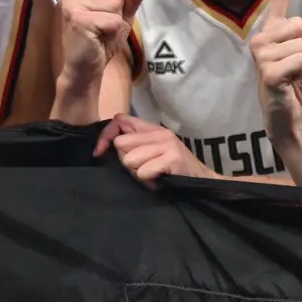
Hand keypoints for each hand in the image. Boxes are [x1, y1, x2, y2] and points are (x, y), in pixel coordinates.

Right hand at [59, 0, 147, 85]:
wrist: (85, 69)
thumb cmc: (101, 42)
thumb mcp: (121, 17)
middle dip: (118, 7)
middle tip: (103, 25)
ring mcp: (71, 2)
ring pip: (115, 1)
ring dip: (116, 21)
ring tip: (100, 33)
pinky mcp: (76, 17)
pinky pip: (112, 18)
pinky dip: (113, 32)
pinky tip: (98, 39)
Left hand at [93, 114, 219, 188]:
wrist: (202, 182)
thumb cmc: (172, 171)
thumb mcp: (152, 152)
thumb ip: (133, 144)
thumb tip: (109, 143)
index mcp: (153, 128)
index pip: (119, 120)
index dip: (106, 136)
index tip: (99, 152)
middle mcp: (160, 132)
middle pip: (121, 144)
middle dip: (127, 162)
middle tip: (144, 168)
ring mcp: (167, 144)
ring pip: (130, 160)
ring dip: (139, 173)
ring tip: (153, 175)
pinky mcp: (172, 158)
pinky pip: (143, 171)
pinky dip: (149, 181)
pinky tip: (160, 180)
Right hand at [248, 0, 301, 126]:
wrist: (287, 114)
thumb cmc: (296, 84)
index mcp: (273, 32)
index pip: (281, 0)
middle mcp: (262, 38)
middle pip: (299, 24)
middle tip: (295, 66)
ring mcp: (261, 55)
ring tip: (292, 76)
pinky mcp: (267, 72)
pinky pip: (299, 61)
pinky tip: (290, 83)